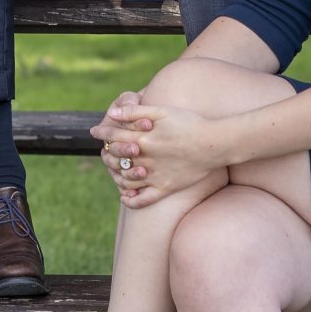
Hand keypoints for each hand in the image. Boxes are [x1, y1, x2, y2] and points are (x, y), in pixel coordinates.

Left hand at [91, 95, 225, 206]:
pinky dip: (131, 200)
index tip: (95, 131)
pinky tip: (125, 196)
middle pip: (116, 159)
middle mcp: (145, 159)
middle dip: (106, 154)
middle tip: (103, 152)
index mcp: (142, 139)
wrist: (215, 144)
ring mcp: (155, 175)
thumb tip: (112, 112)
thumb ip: (135, 112)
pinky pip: (144, 199)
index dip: (102, 132)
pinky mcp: (166, 188)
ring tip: (113, 171)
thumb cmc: (190, 123)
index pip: (113, 137)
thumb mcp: (161, 111)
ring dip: (116, 175)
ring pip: (126, 179)